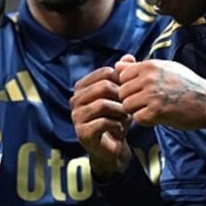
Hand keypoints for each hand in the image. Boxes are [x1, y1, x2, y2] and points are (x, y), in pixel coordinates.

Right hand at [70, 63, 134, 179]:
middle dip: (121, 96)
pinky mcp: (82, 132)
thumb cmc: (115, 119)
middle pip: (104, 87)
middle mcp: (75, 100)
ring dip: (120, 111)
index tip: (129, 93)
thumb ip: (123, 76)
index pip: (105, 73)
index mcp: (82, 87)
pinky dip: (116, 124)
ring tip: (126, 117)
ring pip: (103, 104)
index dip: (121, 81)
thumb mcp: (121, 96)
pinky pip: (103, 122)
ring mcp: (76, 116)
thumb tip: (128, 57)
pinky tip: (120, 128)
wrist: (112, 148)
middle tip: (129, 106)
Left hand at [119, 58, 205, 130]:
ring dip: (136, 111)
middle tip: (145, 104)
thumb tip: (117, 64)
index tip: (139, 91)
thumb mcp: (164, 68)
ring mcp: (153, 95)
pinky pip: (138, 118)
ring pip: (127, 106)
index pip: (122, 75)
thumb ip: (138, 67)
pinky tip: (156, 117)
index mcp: (150, 66)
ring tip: (150, 110)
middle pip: (122, 92)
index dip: (128, 85)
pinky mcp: (158, 112)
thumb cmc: (187, 84)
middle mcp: (149, 78)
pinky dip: (145, 121)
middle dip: (130, 100)